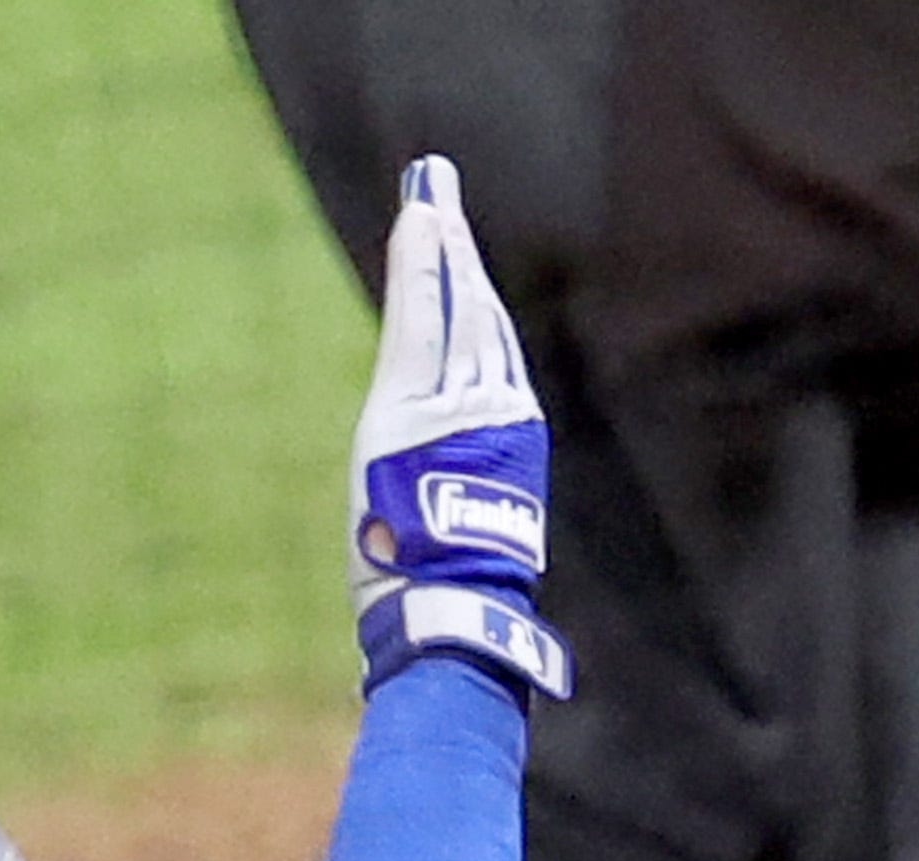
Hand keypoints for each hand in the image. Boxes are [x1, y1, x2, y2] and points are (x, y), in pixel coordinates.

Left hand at [347, 158, 566, 701]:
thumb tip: (440, 495)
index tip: (457, 251)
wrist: (451, 613)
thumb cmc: (450, 595)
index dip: (472, 295)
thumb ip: (456, 485)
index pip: (486, 350)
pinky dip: (420, 270)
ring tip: (427, 193)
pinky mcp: (414, 409)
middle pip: (475, 316)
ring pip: (453, 309)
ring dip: (439, 245)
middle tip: (438, 189)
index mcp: (505, 439)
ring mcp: (455, 406)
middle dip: (456, 248)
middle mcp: (490, 412)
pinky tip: (418, 225)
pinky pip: (419, 324)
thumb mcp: (460, 529)